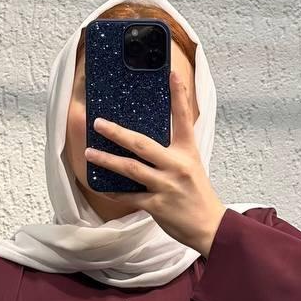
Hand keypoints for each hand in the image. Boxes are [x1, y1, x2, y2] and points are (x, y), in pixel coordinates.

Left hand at [83, 69, 226, 256]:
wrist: (210, 226)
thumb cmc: (198, 195)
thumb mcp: (192, 166)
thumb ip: (173, 153)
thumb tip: (146, 143)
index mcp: (188, 152)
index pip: (184, 118)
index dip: (178, 94)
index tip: (171, 73)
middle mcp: (176, 165)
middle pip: (142, 144)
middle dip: (117, 133)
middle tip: (98, 123)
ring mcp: (166, 186)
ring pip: (130, 169)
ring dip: (107, 160)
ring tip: (90, 153)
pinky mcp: (157, 205)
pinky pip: (129, 196)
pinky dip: (115, 192)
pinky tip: (102, 186)